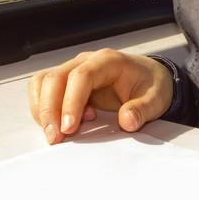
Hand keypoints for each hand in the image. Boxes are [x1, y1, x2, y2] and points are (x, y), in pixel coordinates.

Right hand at [27, 48, 173, 143]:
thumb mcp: (156, 99)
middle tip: (55, 138)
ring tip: (55, 134)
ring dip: (42, 109)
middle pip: (55, 78)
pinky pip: (44, 89)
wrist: (149, 78)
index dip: (71, 102)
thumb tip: (127, 121)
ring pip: (44, 82)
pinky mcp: (67, 81)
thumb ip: (142, 110)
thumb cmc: (151, 86)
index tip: (69, 128)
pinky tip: (58, 124)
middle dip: (50, 110)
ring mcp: (74, 69)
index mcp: (108, 61)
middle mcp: (86, 61)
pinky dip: (42, 108)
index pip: (81, 76)